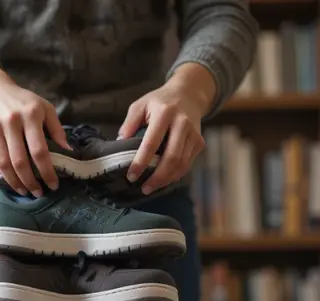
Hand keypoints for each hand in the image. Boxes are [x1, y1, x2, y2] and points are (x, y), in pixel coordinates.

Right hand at [0, 81, 70, 196]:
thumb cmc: (23, 102)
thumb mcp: (45, 108)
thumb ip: (57, 128)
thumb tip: (68, 151)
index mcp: (30, 115)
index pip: (39, 151)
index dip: (47, 171)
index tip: (53, 185)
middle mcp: (10, 122)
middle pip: (20, 161)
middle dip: (30, 182)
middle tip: (38, 193)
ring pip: (4, 164)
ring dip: (15, 182)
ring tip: (24, 191)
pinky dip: (1, 173)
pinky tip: (11, 179)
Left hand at [119, 70, 210, 195]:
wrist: (188, 94)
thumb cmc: (159, 101)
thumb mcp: (140, 105)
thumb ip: (129, 123)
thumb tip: (120, 144)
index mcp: (164, 113)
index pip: (151, 143)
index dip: (141, 162)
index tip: (131, 176)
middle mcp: (182, 123)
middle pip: (171, 157)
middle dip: (157, 177)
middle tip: (144, 188)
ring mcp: (194, 134)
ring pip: (182, 164)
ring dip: (166, 179)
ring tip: (152, 187)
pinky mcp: (199, 142)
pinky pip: (188, 164)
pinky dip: (175, 175)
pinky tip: (164, 179)